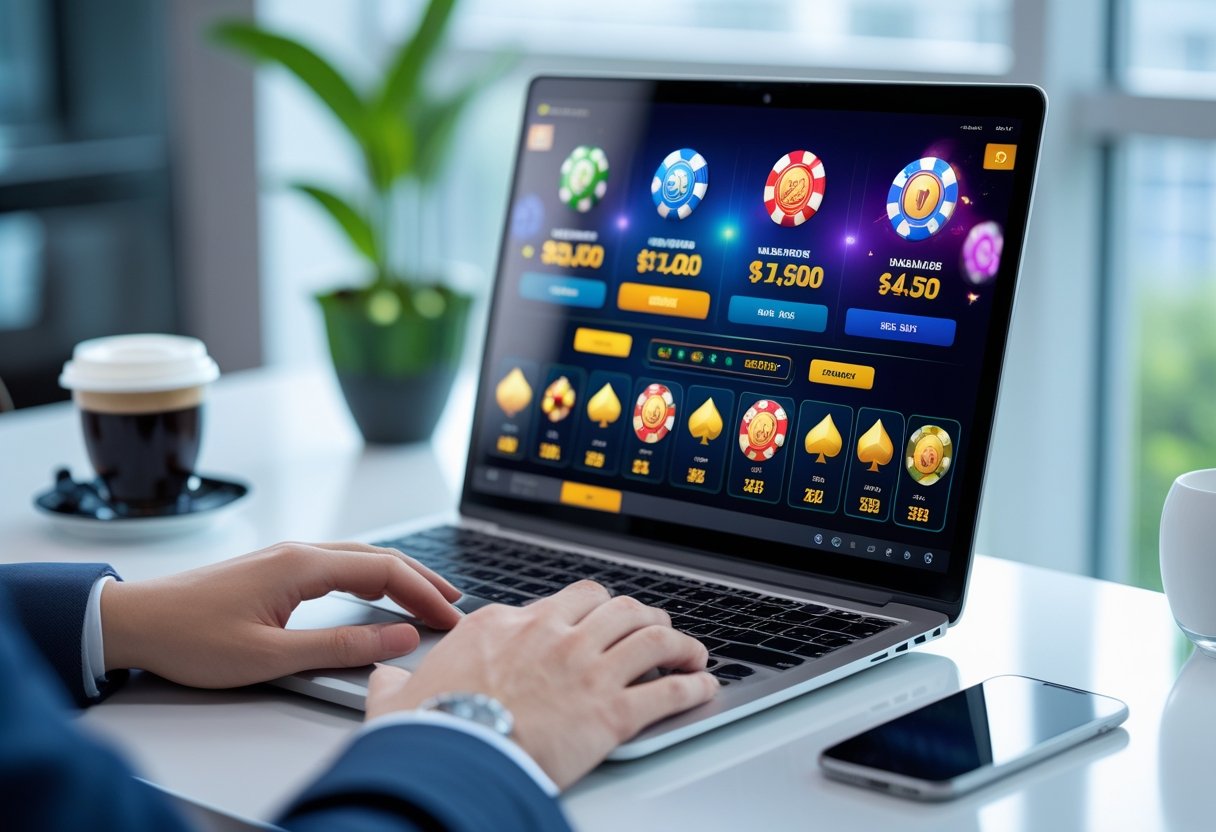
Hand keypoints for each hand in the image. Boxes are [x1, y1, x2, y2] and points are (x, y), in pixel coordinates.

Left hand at [100, 541, 462, 687]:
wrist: (133, 621)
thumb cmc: (190, 637)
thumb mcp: (269, 656)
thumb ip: (339, 647)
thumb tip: (396, 637)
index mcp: (302, 565)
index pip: (383, 572)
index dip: (422, 595)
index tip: (449, 618)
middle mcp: (298, 551)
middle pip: (378, 557)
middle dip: (421, 579)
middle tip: (453, 604)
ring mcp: (286, 557)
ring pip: (359, 557)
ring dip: (398, 574)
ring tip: (427, 595)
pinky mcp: (274, 568)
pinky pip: (339, 563)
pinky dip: (371, 575)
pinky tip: (376, 589)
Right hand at [365, 581, 717, 789]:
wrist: (453, 760)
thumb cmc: (429, 731)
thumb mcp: (398, 698)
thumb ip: (393, 682)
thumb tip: (378, 678)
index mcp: (505, 624)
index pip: (559, 601)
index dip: (582, 612)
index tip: (590, 624)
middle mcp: (552, 635)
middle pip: (614, 605)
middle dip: (638, 612)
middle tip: (650, 625)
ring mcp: (585, 669)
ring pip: (650, 634)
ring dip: (678, 641)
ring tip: (691, 651)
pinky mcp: (610, 710)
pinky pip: (667, 689)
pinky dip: (692, 686)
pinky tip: (703, 687)